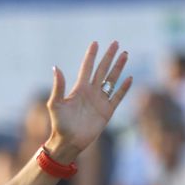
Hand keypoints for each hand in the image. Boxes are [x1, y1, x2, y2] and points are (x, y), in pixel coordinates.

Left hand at [45, 40, 131, 160]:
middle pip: (102, 70)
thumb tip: (56, 67)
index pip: (87, 68)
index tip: (95, 43)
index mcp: (79, 89)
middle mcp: (91, 92)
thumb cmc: (59, 124)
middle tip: (116, 43)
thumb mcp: (55, 104)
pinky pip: (117, 97)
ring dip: (118, 68)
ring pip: (111, 80)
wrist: (69, 142)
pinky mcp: (107, 111)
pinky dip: (124, 88)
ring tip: (125, 54)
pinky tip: (129, 78)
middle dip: (109, 57)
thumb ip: (58, 86)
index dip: (91, 55)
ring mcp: (100, 101)